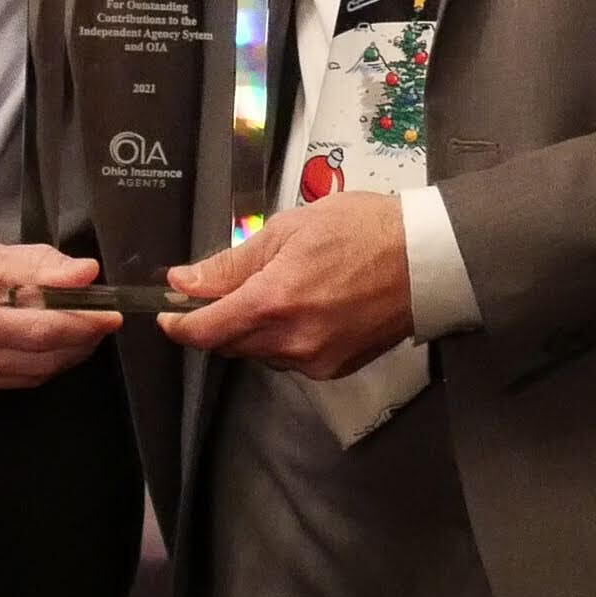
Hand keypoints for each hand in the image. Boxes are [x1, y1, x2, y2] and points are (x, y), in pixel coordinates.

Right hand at [0, 229, 115, 401]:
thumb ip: (33, 265)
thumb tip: (84, 273)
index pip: (43, 331)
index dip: (85, 323)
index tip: (111, 311)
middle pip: (42, 361)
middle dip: (79, 340)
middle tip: (98, 315)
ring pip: (30, 377)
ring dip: (60, 354)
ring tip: (75, 324)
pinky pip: (7, 383)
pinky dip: (32, 365)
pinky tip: (37, 341)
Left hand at [160, 193, 411, 378]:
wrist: (427, 260)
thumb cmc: (363, 231)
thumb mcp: (290, 229)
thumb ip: (233, 261)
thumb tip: (185, 281)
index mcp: (274, 302)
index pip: (205, 332)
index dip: (179, 326)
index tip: (168, 314)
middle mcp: (291, 341)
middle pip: (229, 345)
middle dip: (217, 321)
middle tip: (220, 289)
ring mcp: (315, 360)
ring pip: (259, 353)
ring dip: (251, 329)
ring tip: (275, 289)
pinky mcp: (334, 368)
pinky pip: (289, 358)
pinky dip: (282, 338)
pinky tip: (301, 307)